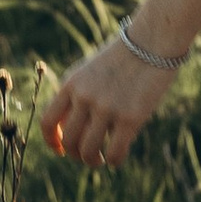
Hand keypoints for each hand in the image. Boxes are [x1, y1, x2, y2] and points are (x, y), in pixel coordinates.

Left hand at [42, 35, 176, 170]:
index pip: (48, 122)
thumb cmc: (124, 57)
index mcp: (71, 84)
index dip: (52, 142)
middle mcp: (84, 97)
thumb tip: (71, 130)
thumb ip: (78, 96)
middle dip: (75, 154)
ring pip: (89, 151)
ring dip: (93, 161)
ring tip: (100, 160)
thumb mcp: (91, 71)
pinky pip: (115, 152)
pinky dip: (114, 161)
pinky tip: (117, 159)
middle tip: (88, 156)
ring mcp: (106, 108)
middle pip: (69, 140)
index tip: (61, 150)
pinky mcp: (130, 118)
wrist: (153, 40)